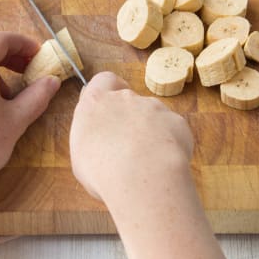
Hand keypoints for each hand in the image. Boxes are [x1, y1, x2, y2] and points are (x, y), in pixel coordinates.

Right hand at [69, 71, 193, 207]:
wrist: (141, 177)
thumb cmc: (103, 171)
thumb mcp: (82, 156)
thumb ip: (92, 139)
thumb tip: (101, 143)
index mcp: (96, 103)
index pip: (104, 81)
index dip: (109, 91)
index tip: (110, 108)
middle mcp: (125, 98)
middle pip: (130, 101)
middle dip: (131, 119)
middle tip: (128, 147)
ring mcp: (153, 107)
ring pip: (153, 115)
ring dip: (151, 132)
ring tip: (147, 161)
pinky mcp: (176, 120)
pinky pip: (173, 130)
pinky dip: (170, 144)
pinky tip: (163, 163)